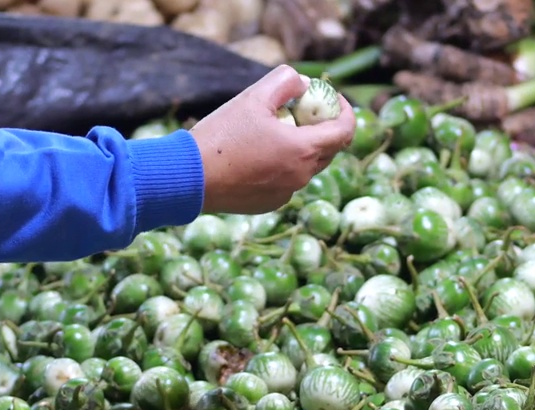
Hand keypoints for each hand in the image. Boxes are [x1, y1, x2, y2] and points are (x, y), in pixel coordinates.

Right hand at [190, 65, 354, 215]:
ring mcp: (286, 193)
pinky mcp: (269, 204)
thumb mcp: (253, 97)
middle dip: (323, 128)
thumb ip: (285, 82)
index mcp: (303, 150)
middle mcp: (301, 177)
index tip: (331, 99)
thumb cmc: (221, 135)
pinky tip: (257, 154)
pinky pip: (286, 181)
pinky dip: (282, 166)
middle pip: (329, 150)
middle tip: (302, 111)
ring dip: (300, 147)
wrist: (189, 177)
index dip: (345, 111)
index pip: (345, 131)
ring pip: (306, 167)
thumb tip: (303, 84)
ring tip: (275, 131)